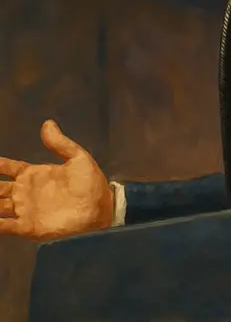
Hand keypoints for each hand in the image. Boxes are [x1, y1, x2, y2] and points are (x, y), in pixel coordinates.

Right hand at [0, 120, 114, 240]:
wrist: (101, 209)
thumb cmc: (91, 184)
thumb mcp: (78, 158)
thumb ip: (60, 143)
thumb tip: (47, 123)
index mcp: (34, 175)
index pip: (7, 167)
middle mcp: (24, 192)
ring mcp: (24, 210)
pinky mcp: (27, 227)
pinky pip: (3, 226)